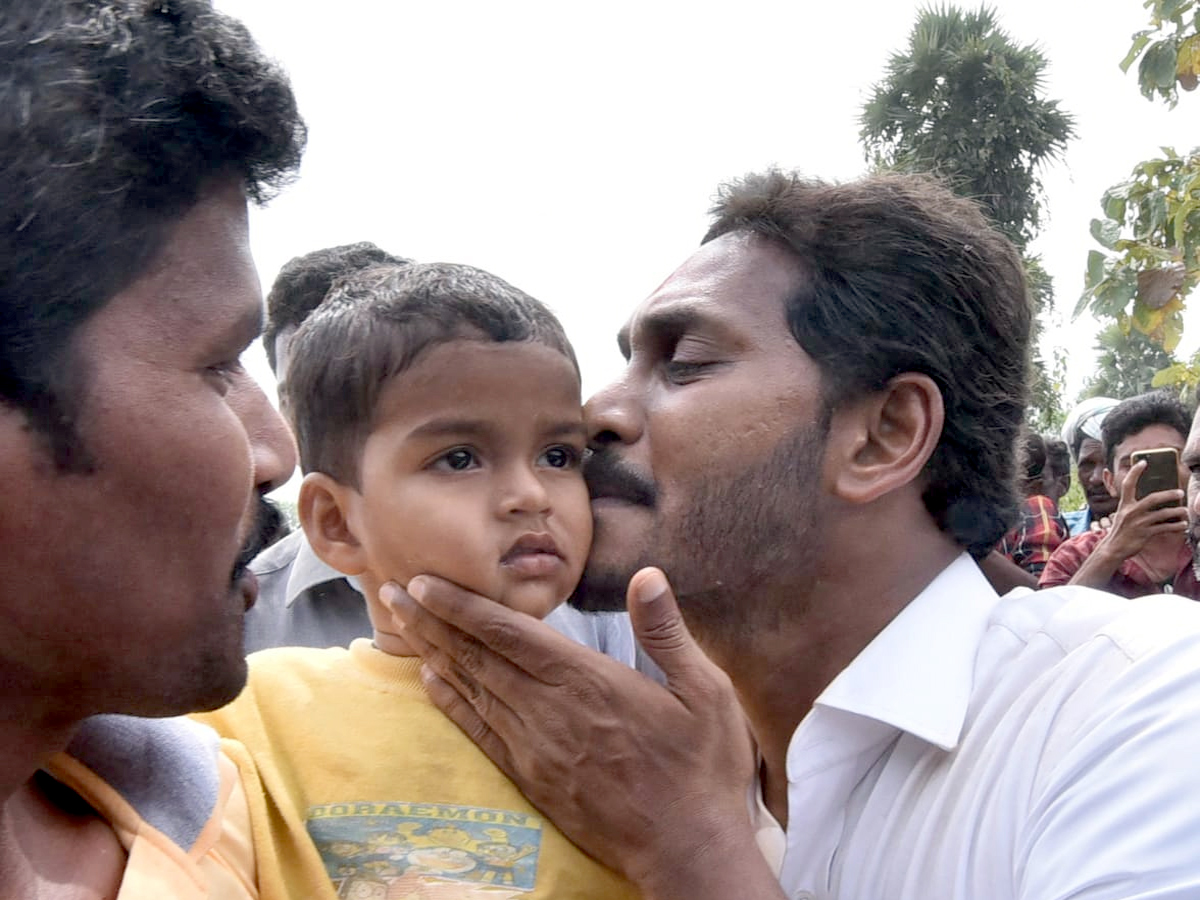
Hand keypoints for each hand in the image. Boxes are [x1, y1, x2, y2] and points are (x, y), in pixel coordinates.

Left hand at [381, 568, 768, 897]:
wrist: (686, 849)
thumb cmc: (702, 768)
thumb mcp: (705, 692)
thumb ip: (667, 632)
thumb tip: (647, 575)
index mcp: (589, 681)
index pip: (509, 633)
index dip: (462, 605)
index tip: (424, 581)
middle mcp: (551, 711)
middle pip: (477, 656)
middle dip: (432, 620)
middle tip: (391, 591)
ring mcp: (536, 748)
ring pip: (473, 690)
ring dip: (433, 652)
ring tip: (401, 624)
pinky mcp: (532, 778)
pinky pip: (480, 734)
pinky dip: (451, 704)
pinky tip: (430, 682)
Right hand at [1099, 460, 1187, 560]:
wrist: (1113, 548)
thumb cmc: (1121, 529)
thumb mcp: (1122, 514)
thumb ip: (1133, 505)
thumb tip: (1150, 498)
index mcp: (1124, 504)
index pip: (1128, 484)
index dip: (1135, 472)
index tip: (1143, 462)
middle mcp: (1131, 512)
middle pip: (1152, 499)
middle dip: (1168, 494)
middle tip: (1180, 492)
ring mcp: (1138, 523)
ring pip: (1162, 514)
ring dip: (1176, 512)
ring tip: (1185, 511)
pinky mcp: (1145, 534)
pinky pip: (1165, 528)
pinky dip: (1176, 526)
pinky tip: (1183, 525)